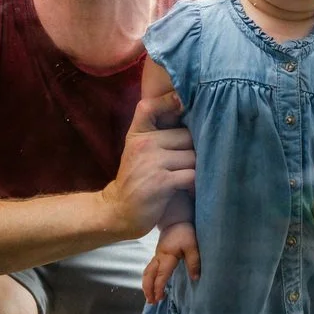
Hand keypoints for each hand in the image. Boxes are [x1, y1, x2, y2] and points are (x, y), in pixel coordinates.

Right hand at [98, 91, 194, 239]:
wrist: (117, 211)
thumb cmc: (135, 179)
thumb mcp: (138, 149)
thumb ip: (156, 131)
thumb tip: (185, 110)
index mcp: (137, 134)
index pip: (150, 107)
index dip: (168, 101)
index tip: (183, 107)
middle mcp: (144, 144)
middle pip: (187, 135)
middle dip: (193, 149)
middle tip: (190, 162)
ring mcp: (153, 162)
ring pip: (193, 156)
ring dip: (195, 169)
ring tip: (189, 177)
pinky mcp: (162, 182)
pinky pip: (192, 175)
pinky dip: (195, 183)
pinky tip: (189, 189)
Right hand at [142, 223, 199, 303]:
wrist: (176, 219)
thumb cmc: (185, 232)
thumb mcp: (192, 246)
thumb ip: (194, 261)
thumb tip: (195, 278)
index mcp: (166, 256)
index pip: (160, 274)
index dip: (158, 287)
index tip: (158, 298)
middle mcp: (158, 257)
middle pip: (148, 275)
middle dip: (148, 289)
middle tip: (151, 302)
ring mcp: (156, 256)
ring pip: (147, 272)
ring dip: (146, 285)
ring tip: (150, 297)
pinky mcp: (158, 255)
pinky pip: (150, 269)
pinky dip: (149, 279)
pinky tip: (153, 285)